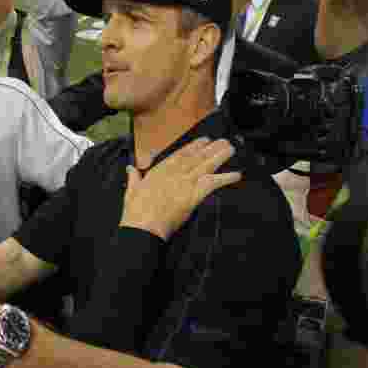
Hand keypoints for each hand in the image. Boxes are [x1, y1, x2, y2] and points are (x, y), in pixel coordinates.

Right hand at [119, 138, 240, 239]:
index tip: (204, 140)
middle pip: (196, 157)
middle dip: (210, 148)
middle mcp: (174, 173)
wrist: (142, 226)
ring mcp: (184, 183)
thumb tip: (130, 169)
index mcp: (159, 171)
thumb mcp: (131, 191)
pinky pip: (213, 184)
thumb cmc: (135, 212)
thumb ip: (133, 178)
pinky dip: (225, 178)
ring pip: (206, 166)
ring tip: (231, 149)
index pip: (180, 155)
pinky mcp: (193, 195)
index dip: (193, 147)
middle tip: (223, 141)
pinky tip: (236, 175)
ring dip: (220, 156)